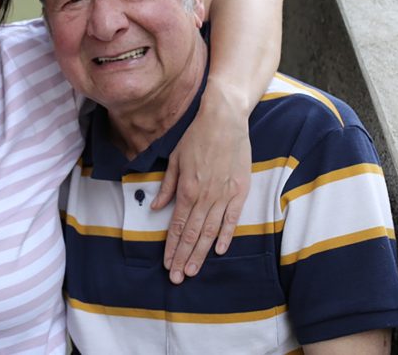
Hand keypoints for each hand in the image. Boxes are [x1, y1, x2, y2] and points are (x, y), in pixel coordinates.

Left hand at [150, 85, 251, 284]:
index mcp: (186, 188)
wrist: (224, 120)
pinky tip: (219, 250)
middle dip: (183, 257)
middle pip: (192, 234)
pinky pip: (233, 218)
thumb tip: (157, 208)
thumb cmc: (195, 137)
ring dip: (201, 253)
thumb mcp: (173, 159)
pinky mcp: (240, 190)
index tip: (166, 263)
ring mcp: (224, 194)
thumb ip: (167, 186)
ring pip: (211, 231)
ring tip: (192, 271)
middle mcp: (204, 195)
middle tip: (176, 278)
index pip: (177, 226)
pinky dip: (226, 235)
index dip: (171, 246)